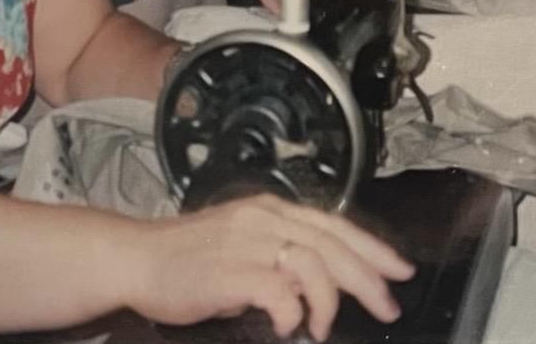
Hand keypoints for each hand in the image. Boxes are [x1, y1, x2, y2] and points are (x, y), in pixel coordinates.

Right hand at [125, 194, 413, 339]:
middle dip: (369, 276)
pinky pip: (280, 290)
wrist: (135, 257)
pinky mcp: (231, 272)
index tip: (400, 269)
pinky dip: (295, 311)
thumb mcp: (240, 244)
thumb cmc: (184, 258)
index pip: (334, 224)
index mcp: (268, 209)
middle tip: (388, 306)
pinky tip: (291, 326)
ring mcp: (247, 243)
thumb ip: (277, 256)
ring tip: (329, 325)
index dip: (372, 247)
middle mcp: (263, 219)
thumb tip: (317, 282)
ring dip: (331, 298)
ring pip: (314, 262)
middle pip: (333, 243)